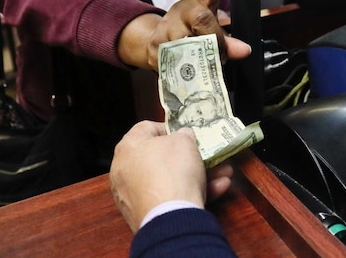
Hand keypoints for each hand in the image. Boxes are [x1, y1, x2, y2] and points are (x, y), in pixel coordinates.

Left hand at [110, 121, 234, 232]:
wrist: (169, 216)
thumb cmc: (174, 170)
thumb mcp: (185, 141)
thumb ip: (183, 135)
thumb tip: (182, 138)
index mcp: (128, 147)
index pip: (147, 128)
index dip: (170, 129)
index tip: (187, 135)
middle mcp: (124, 170)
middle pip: (160, 157)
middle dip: (189, 157)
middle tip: (207, 156)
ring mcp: (131, 194)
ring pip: (168, 179)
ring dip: (196, 175)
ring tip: (222, 175)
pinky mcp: (142, 213)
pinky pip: (167, 197)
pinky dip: (188, 193)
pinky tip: (215, 190)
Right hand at [118, 0, 251, 69]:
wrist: (153, 42)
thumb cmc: (187, 32)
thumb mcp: (208, 31)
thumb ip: (227, 39)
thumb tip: (244, 51)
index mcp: (198, 4)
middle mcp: (182, 11)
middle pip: (202, 21)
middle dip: (214, 39)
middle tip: (221, 54)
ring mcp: (166, 28)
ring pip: (190, 43)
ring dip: (201, 58)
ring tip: (204, 62)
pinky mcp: (156, 46)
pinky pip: (176, 61)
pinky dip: (187, 69)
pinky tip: (188, 69)